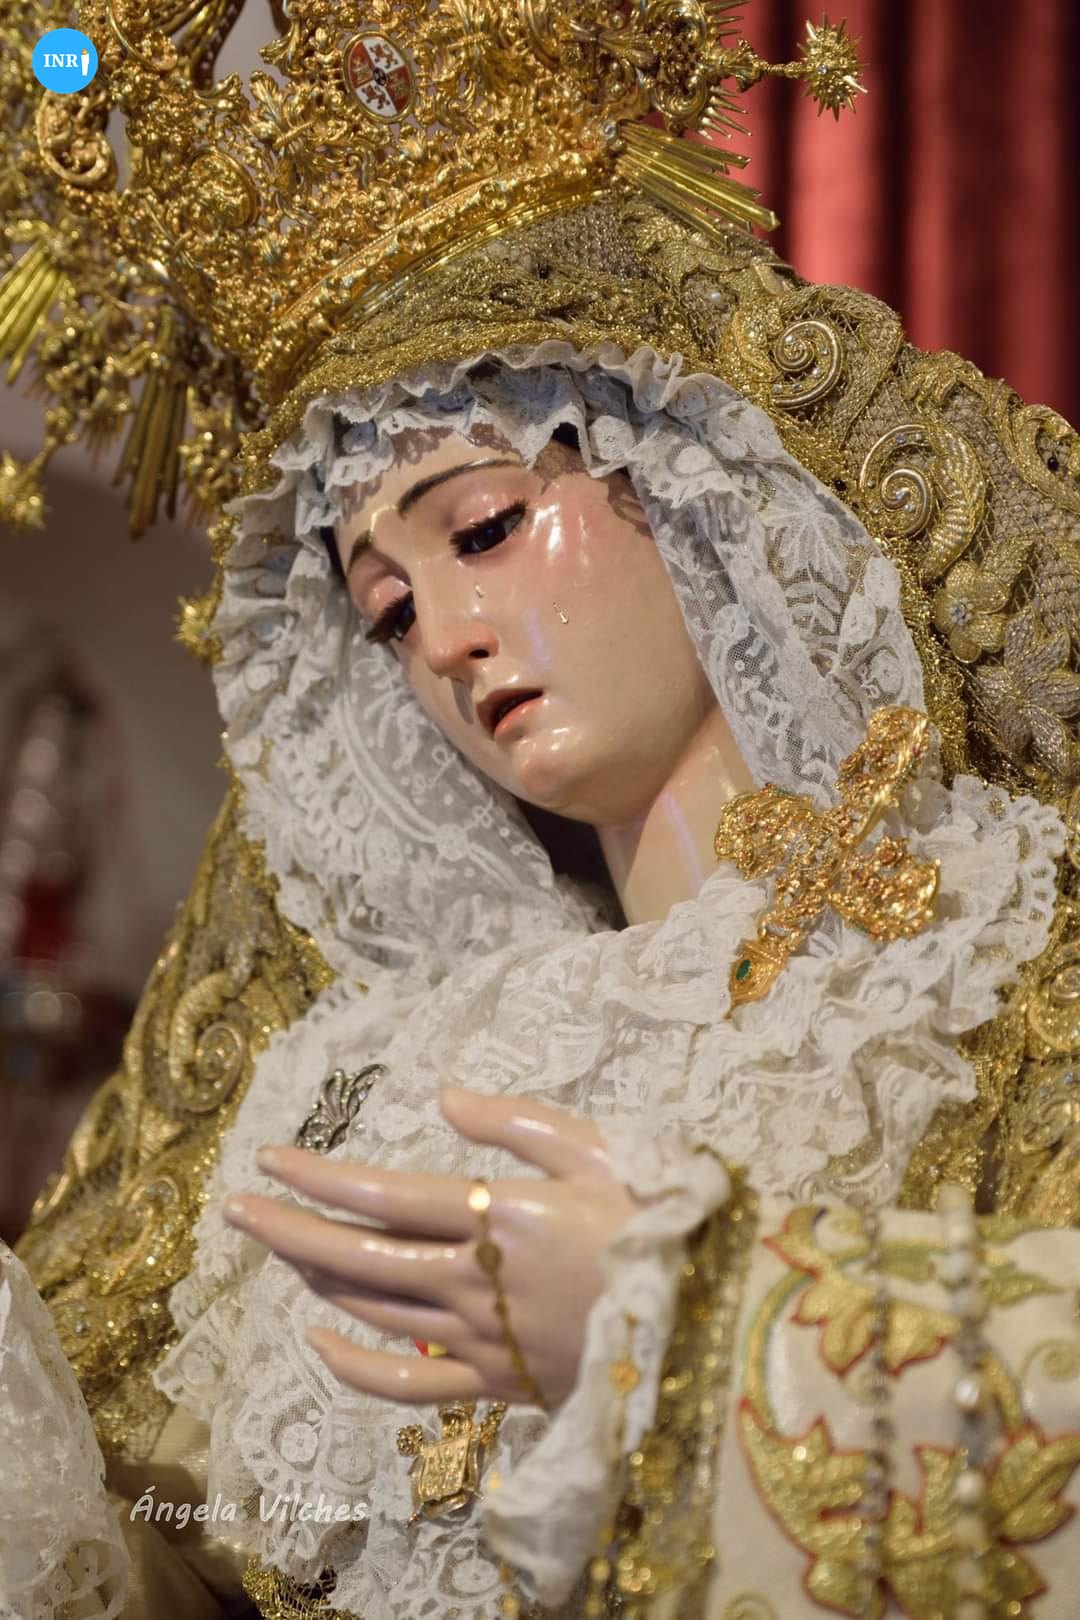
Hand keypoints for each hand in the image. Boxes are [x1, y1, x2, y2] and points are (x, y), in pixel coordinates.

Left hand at [223, 1087, 634, 1408]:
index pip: (382, 1194)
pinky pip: (407, 1386)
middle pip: (358, 1254)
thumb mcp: (597, 1150)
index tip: (271, 1157)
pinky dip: (356, 1369)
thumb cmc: (655, 1219)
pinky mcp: (492, 1385)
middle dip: (289, 1227)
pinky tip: (320, 1344)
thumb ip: (518, 1122)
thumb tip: (445, 1098)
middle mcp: (472, 1280)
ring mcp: (478, 1339)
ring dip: (315, 1277)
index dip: (319, 1177)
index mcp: (496, 1215)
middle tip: (238, 1205)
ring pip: (372, 1311)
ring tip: (280, 1246)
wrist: (708, 1317)